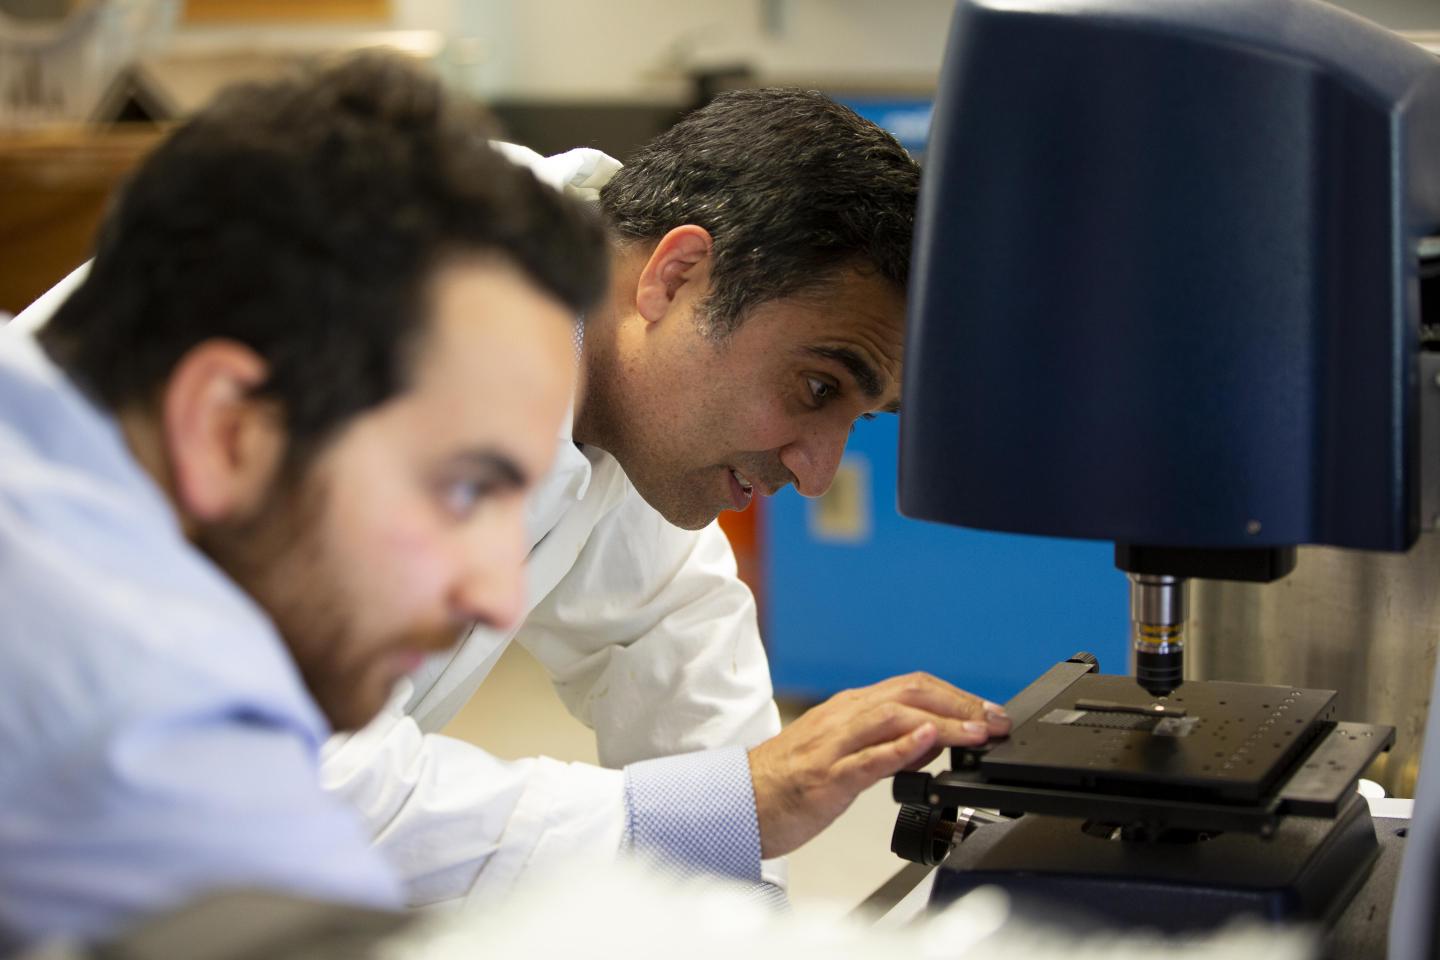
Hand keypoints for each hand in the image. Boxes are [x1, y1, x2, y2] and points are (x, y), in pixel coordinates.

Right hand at [747, 672, 1008, 857]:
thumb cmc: (787, 782)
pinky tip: (927, 744)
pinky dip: (900, 747)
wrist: (738, 802)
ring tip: (976, 734)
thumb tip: (934, 739)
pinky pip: (867, 758)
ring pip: (894, 718)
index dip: (957, 697)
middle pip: (909, 694)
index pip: (912, 688)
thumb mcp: (843, 753)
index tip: (990, 714)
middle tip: (997, 722)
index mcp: (849, 710)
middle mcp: (843, 718)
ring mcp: (833, 746)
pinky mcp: (824, 778)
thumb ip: (885, 743)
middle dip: (960, 705)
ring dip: (943, 724)